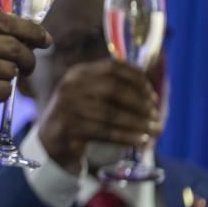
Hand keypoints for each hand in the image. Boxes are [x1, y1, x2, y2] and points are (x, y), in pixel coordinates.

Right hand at [38, 58, 160, 173]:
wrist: (52, 138)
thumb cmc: (80, 114)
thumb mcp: (90, 93)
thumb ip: (114, 87)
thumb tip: (152, 94)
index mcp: (79, 73)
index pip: (113, 66)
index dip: (137, 78)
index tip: (152, 93)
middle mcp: (71, 86)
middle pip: (114, 89)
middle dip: (140, 103)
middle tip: (155, 115)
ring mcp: (68, 107)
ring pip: (111, 113)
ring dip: (138, 123)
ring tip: (154, 130)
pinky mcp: (69, 128)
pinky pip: (105, 132)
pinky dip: (126, 137)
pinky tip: (141, 140)